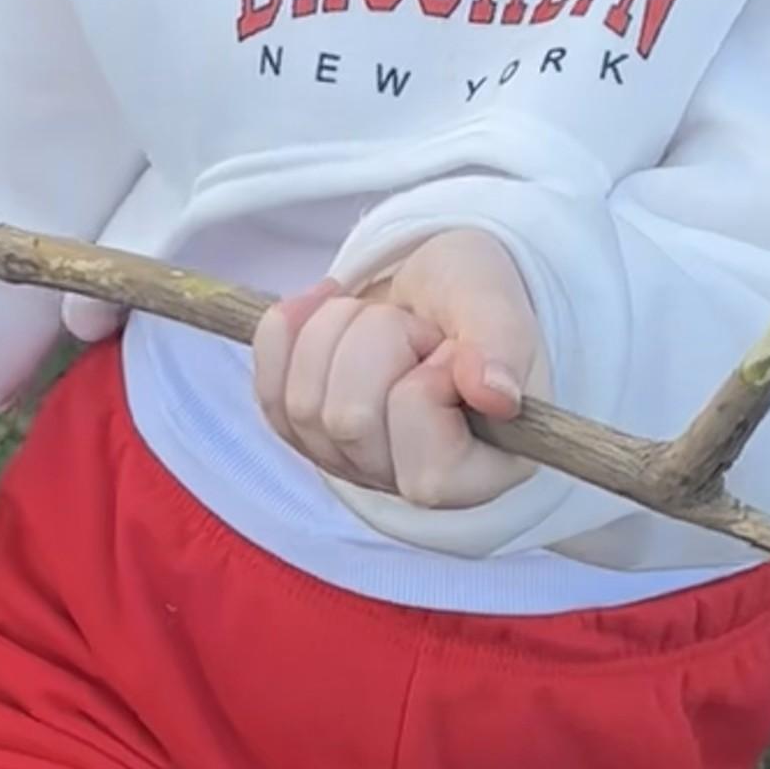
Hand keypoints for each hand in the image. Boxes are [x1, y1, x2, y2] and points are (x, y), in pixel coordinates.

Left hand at [253, 229, 543, 509]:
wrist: (431, 284)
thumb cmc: (471, 299)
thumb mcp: (497, 301)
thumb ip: (502, 343)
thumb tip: (494, 395)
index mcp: (479, 473)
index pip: (428, 467)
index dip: (428, 386)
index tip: (451, 351)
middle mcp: (409, 484)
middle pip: (349, 423)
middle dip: (379, 340)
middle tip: (417, 327)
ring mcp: (349, 463)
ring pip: (303, 404)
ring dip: (339, 329)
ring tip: (384, 319)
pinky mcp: (302, 434)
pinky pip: (267, 387)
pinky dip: (290, 329)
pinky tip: (328, 302)